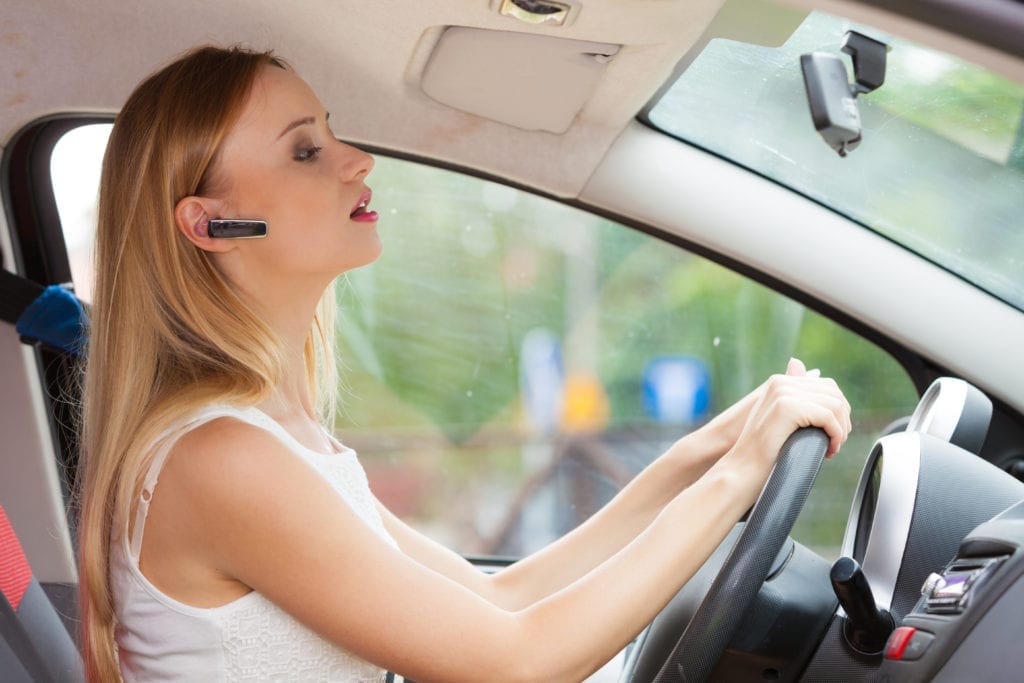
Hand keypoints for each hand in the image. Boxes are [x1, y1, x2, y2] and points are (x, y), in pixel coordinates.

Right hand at [723, 359, 851, 482]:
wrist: (743, 470)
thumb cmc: (763, 451)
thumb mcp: (781, 420)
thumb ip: (796, 399)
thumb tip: (814, 372)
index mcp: (779, 382)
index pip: (826, 386)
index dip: (838, 411)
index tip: (834, 433)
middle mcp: (780, 382)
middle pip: (833, 393)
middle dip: (842, 419)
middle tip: (836, 442)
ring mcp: (782, 393)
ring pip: (834, 404)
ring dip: (841, 429)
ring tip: (833, 447)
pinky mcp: (787, 408)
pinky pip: (828, 416)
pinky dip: (836, 435)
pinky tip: (829, 450)